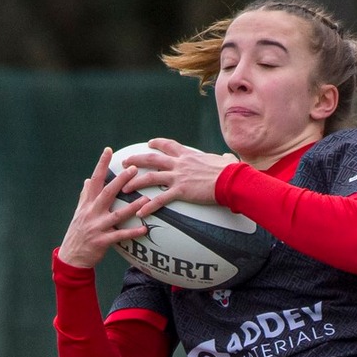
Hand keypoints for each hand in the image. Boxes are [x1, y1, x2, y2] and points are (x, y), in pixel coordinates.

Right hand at [59, 148, 155, 268]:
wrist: (71, 257)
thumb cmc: (77, 233)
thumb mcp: (79, 213)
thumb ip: (84, 196)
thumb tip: (87, 179)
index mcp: (87, 204)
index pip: (94, 180)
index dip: (101, 165)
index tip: (109, 150)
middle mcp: (91, 213)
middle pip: (106, 193)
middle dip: (120, 180)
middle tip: (133, 169)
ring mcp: (96, 227)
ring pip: (116, 215)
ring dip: (132, 207)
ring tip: (146, 199)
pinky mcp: (102, 241)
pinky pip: (119, 236)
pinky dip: (132, 233)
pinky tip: (144, 229)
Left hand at [121, 138, 238, 209]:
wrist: (231, 179)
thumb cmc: (232, 171)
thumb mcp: (225, 160)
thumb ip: (222, 158)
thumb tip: (227, 158)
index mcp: (188, 155)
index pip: (168, 145)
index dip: (157, 144)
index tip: (149, 144)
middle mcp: (179, 164)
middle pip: (151, 159)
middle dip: (135, 160)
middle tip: (124, 163)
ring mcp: (178, 177)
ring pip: (150, 177)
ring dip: (135, 182)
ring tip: (124, 189)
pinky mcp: (181, 191)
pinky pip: (160, 200)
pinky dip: (148, 206)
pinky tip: (140, 213)